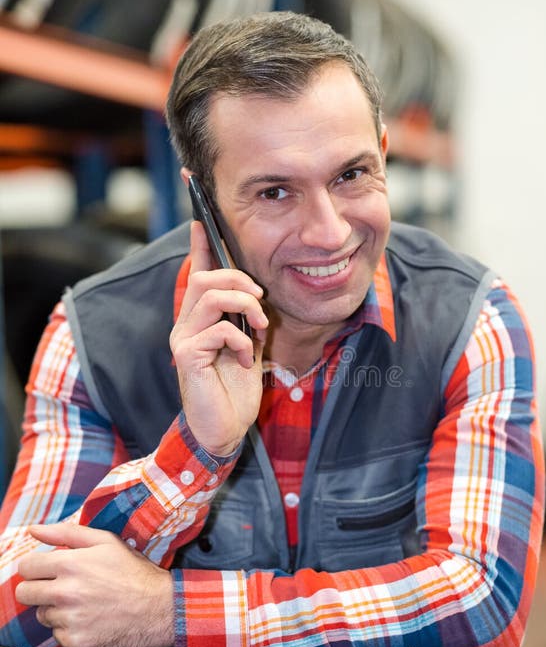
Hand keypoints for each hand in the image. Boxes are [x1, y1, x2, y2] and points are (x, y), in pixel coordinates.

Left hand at [16, 523, 173, 646]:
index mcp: (70, 564)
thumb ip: (65, 533)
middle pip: (25, 593)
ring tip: (84, 603)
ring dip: (57, 609)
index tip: (47, 570)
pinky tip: (91, 619)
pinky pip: (58, 634)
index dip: (36, 567)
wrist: (160, 608)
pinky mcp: (76, 641)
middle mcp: (65, 592)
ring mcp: (70, 619)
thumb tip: (34, 530)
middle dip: (39, 588)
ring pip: (42, 615)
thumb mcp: (105, 541)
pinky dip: (70, 629)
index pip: (26, 567)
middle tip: (61, 587)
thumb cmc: (134, 572)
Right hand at [170, 219, 268, 455]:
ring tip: (258, 327)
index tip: (202, 218)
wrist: (225, 428)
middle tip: (260, 300)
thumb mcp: (249, 345)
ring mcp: (184, 338)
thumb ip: (247, 318)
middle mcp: (187, 323)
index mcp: (201, 318)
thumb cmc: (235, 388)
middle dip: (239, 279)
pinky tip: (245, 357)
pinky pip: (218, 329)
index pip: (198, 272)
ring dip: (244, 306)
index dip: (200, 244)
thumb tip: (256, 293)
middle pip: (205, 277)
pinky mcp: (187, 355)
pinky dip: (241, 339)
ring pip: (210, 295)